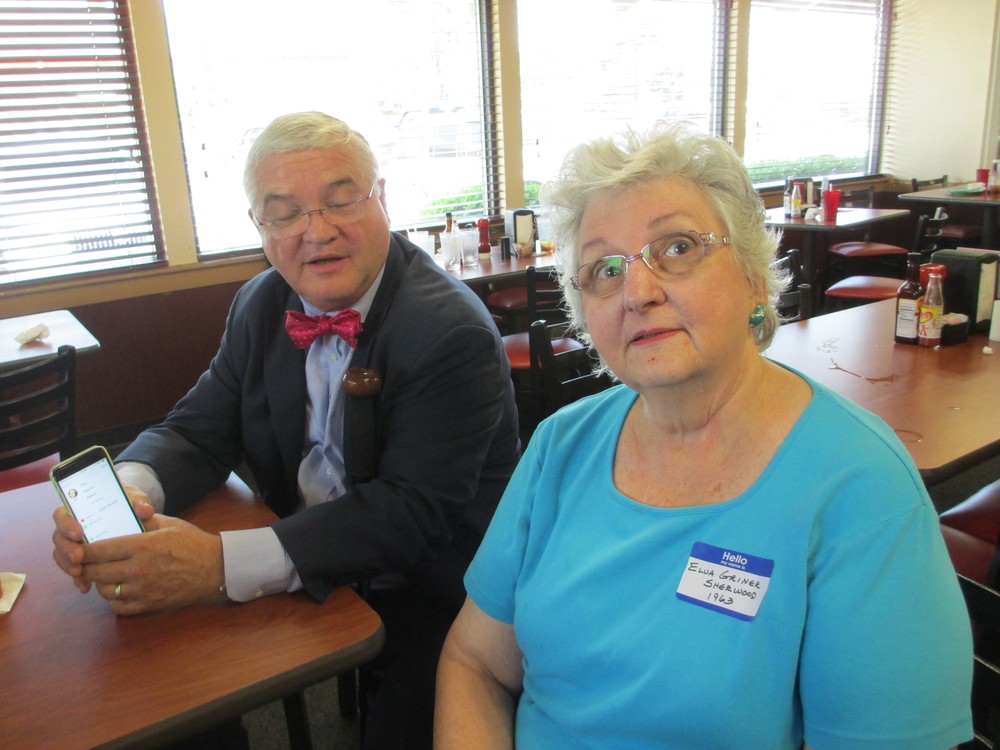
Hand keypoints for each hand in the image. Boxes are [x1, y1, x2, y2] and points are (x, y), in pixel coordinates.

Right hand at [51, 484, 155, 593]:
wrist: (136, 517)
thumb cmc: (130, 504)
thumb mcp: (136, 500)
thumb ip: (139, 503)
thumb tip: (143, 509)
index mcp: (80, 509)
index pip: (61, 515)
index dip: (66, 524)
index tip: (78, 533)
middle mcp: (72, 527)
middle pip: (59, 539)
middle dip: (66, 549)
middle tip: (78, 558)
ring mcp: (75, 545)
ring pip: (62, 556)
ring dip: (67, 566)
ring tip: (79, 573)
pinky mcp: (83, 561)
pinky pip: (75, 571)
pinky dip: (79, 579)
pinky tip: (86, 587)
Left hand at [52, 487, 224, 614]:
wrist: (215, 568)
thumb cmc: (192, 543)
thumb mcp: (170, 523)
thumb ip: (145, 519)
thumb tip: (127, 514)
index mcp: (141, 545)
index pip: (98, 550)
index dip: (82, 549)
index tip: (77, 548)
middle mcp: (137, 569)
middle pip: (95, 571)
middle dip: (84, 566)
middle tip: (83, 562)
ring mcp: (142, 589)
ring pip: (104, 590)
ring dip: (99, 582)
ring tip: (104, 575)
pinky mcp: (148, 604)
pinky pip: (118, 606)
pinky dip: (113, 599)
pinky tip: (118, 590)